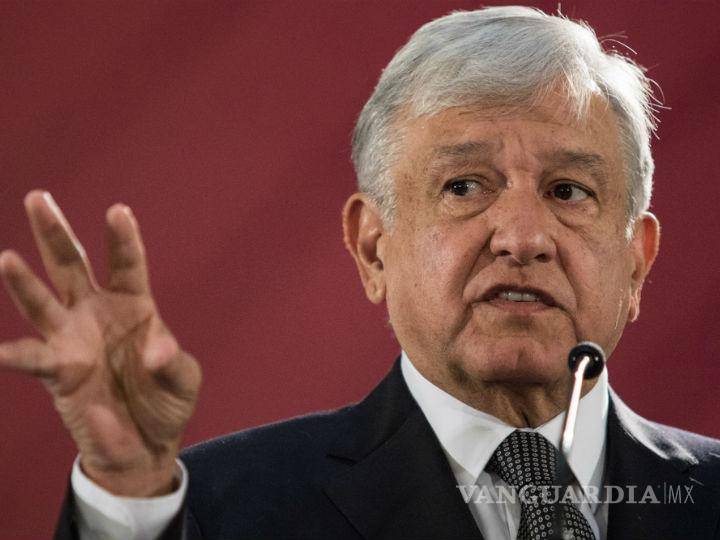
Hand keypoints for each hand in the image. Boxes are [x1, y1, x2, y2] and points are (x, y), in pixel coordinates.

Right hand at [0, 191, 200, 495]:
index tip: (118, 210)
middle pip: (72, 266)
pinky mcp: (58, 371)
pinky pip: (30, 358)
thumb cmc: (167, 402)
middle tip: (38, 197)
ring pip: (43, 302)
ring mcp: (72, 339)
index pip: (127, 263)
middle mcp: (97, 313)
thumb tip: (153, 353)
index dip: (122, 239)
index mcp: (135, 305)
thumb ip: (172, 362)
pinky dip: (10, 355)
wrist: (145, 443)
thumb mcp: (183, 380)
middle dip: (55, 234)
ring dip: (24, 282)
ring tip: (7, 258)